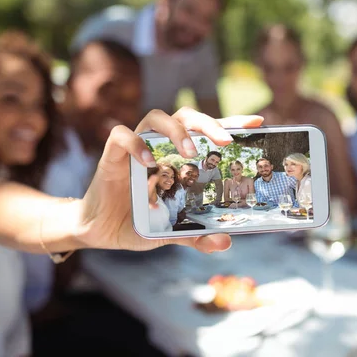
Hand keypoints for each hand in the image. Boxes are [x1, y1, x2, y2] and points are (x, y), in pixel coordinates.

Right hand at [76, 107, 263, 252]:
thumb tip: (225, 241)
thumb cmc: (139, 221)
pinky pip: (121, 136)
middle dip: (208, 123)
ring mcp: (135, 148)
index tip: (256, 123)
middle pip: (185, 115)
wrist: (100, 230)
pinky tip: (148, 163)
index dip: (230, 123)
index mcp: (177, 156)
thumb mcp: (172, 230)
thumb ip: (197, 235)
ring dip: (176, 131)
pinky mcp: (112, 156)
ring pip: (155, 117)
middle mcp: (159, 145)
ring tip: (189, 152)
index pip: (206, 132)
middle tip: (225, 141)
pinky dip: (136, 144)